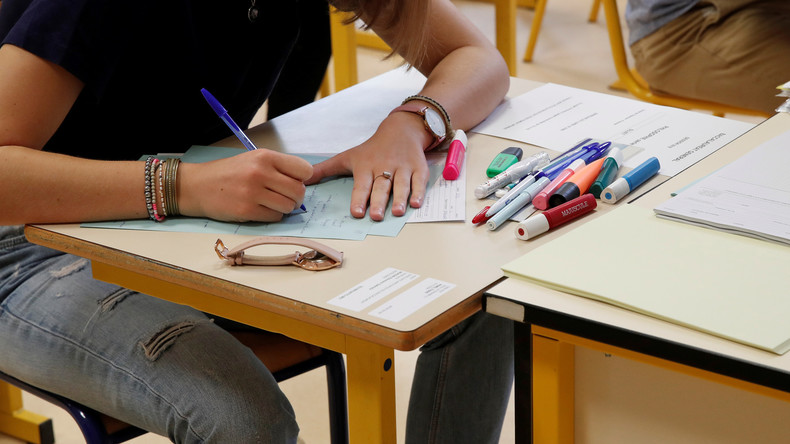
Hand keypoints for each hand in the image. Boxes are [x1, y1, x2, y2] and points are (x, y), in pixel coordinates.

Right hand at [179, 149, 312, 221]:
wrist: (198, 186)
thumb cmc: (229, 173)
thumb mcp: (254, 159)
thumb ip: (278, 167)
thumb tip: (304, 183)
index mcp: (265, 156)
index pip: (304, 170)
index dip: (303, 179)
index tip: (295, 182)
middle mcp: (260, 172)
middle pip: (299, 191)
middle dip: (297, 198)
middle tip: (287, 198)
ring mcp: (253, 192)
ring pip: (288, 206)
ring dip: (285, 208)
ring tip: (272, 203)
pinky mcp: (246, 211)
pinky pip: (275, 217)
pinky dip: (272, 216)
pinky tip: (262, 209)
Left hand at [306, 113, 431, 220]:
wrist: (400, 130)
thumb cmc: (371, 149)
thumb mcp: (346, 157)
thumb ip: (325, 170)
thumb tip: (301, 180)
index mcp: (366, 166)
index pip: (361, 184)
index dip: (359, 198)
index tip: (356, 212)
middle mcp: (384, 167)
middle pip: (381, 186)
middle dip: (379, 201)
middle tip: (376, 216)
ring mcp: (403, 167)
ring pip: (401, 184)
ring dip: (400, 198)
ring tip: (397, 212)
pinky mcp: (418, 168)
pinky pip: (419, 181)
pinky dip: (419, 192)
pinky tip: (416, 204)